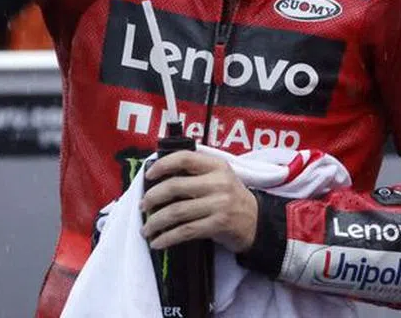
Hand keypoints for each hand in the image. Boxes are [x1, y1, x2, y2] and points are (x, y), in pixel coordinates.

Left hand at [140, 150, 257, 252]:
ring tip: (146, 228)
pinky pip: (186, 231)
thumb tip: (158, 177)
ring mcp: (219, 204)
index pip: (184, 158)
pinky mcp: (219, 225)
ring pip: (177, 211)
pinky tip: (157, 242)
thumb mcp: (219, 177)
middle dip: (153, 197)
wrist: (257, 221)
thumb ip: (196, 173)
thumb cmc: (231, 197)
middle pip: (175, 186)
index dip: (163, 165)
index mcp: (217, 165)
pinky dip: (167, 238)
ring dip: (155, 222)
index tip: (148, 176)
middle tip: (143, 206)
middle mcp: (219, 182)